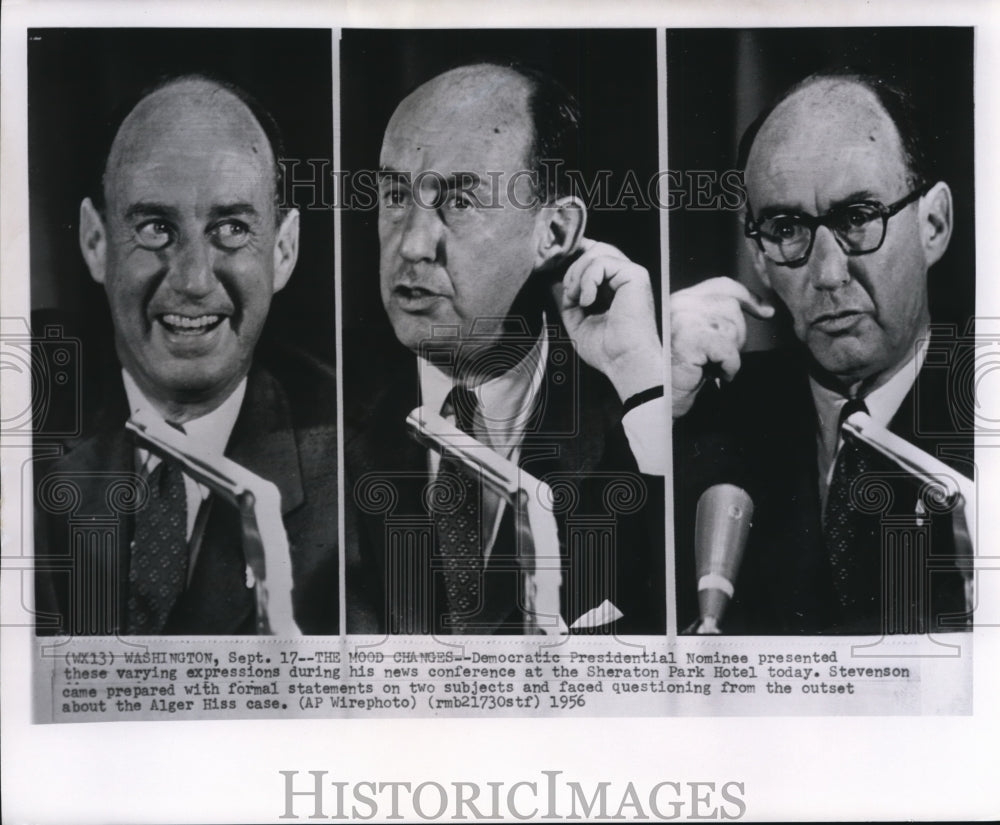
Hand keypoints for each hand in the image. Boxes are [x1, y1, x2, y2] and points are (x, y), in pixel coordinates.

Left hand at [554, 238, 662, 401]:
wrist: (624, 362)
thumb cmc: (607, 350)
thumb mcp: (577, 320)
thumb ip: (568, 298)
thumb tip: (554, 279)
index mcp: (612, 288)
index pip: (592, 257)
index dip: (573, 258)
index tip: (557, 271)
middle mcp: (623, 279)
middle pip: (593, 249)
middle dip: (572, 267)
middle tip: (568, 294)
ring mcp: (631, 275)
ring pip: (596, 253)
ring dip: (577, 275)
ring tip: (577, 299)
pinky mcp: (635, 275)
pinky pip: (602, 261)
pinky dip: (588, 279)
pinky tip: (587, 301)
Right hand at [670, 276, 773, 418]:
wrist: (654, 399)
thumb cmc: (676, 374)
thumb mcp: (698, 337)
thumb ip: (717, 318)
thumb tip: (764, 309)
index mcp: (679, 300)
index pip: (721, 285)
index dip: (748, 297)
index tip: (766, 312)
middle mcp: (678, 303)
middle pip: (731, 307)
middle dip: (736, 335)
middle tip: (719, 358)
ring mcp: (682, 318)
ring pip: (732, 328)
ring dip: (729, 354)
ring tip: (709, 366)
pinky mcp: (690, 338)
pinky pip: (728, 349)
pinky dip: (728, 366)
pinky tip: (714, 374)